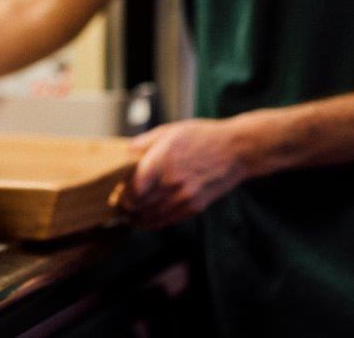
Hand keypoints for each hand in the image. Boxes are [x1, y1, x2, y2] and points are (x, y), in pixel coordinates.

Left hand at [117, 118, 249, 229]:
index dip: (123, 194)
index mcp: (162, 160)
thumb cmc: (201, 137)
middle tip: (119, 207)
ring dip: (138, 219)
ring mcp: (185, 196)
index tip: (117, 194)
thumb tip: (124, 154)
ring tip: (129, 217)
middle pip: (140, 205)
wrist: (235, 150)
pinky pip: (169, 220)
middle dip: (127, 208)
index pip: (134, 188)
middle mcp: (172, 182)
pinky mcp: (195, 206)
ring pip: (153, 216)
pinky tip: (146, 221)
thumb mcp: (169, 131)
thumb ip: (144, 143)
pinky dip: (154, 223)